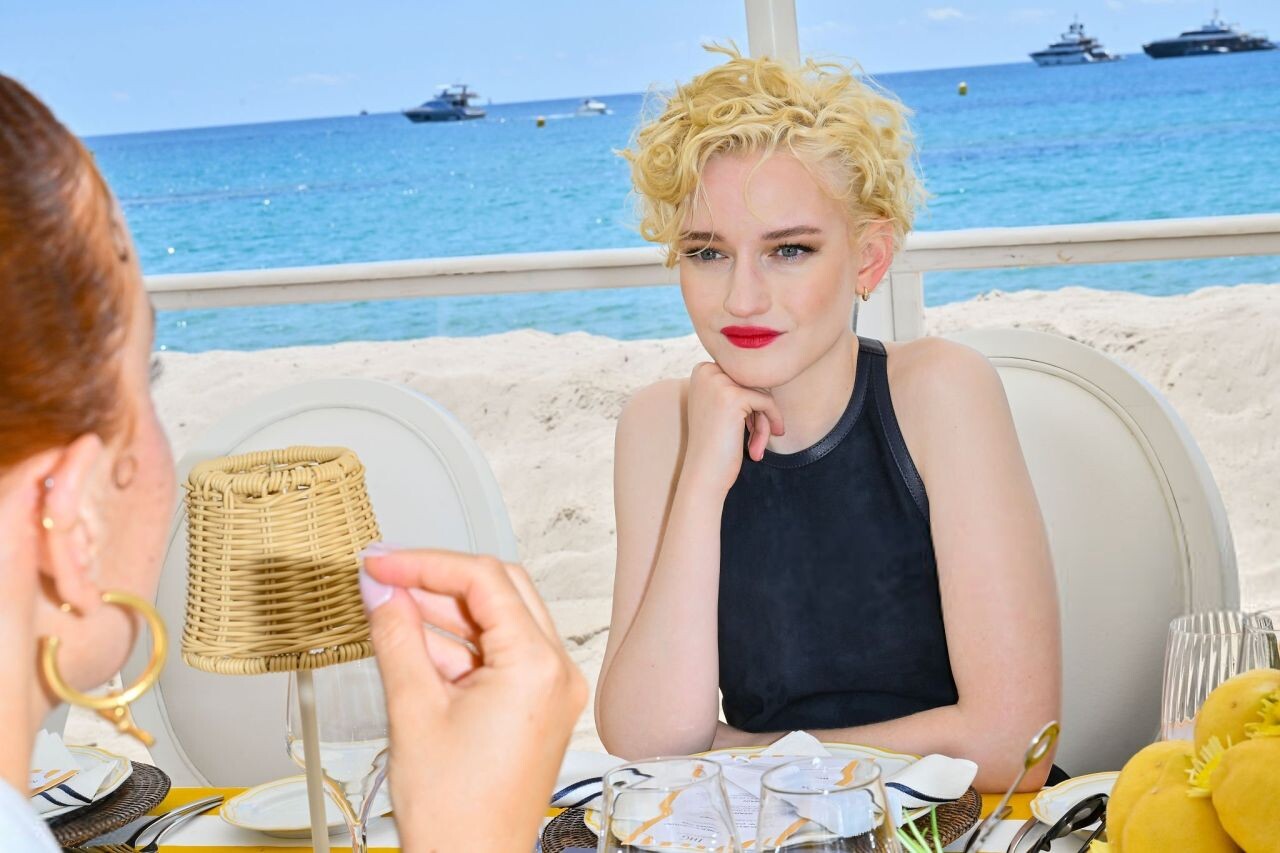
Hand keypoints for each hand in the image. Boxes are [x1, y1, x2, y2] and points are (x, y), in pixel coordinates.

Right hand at [362, 549, 586, 852]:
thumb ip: (396, 636)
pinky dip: (458, 644)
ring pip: (499, 620)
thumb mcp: (413, 709)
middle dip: (438, 579)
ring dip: (445, 611)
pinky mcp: (536, 705)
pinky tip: (413, 641)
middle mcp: (556, 672)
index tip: (383, 563)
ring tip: (389, 608)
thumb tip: (382, 589)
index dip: (426, 563)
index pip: (484, 580)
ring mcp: (550, 689)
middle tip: (386, 576)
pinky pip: (500, 653)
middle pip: (499, 590)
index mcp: (538, 666)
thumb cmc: (456, 813)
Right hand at [681, 361, 783, 494]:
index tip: (746, 426)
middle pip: (754, 381)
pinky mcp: (733, 396)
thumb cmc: (715, 445)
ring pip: (762, 391)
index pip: (744, 374)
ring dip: (764, 420)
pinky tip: (758, 447)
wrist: (703, 475)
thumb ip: (738, 383)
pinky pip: (767, 402)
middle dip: (759, 410)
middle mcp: (707, 371)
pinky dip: (770, 423)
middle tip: (754, 438)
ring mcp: (719, 382)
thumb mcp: (721, 406)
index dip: (751, 401)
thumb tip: (772, 364)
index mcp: (702, 370)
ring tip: (755, 444)